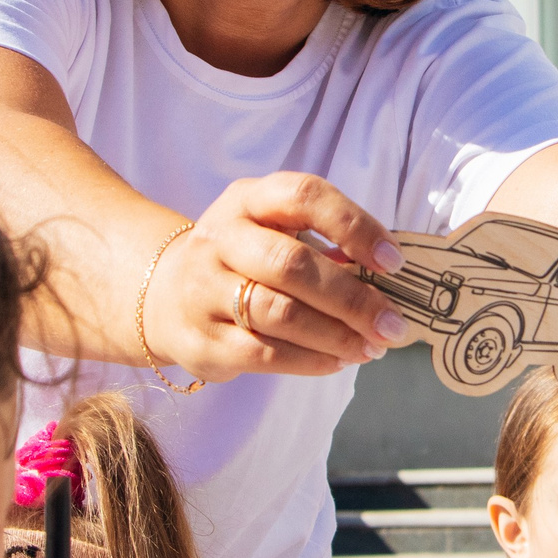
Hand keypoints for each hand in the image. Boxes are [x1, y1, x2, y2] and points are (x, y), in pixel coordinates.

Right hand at [140, 173, 412, 381]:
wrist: (164, 296)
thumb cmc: (244, 260)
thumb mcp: (274, 231)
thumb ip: (325, 245)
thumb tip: (386, 280)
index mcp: (247, 199)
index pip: (304, 197)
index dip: (354, 226)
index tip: (393, 262)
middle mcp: (219, 238)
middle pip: (292, 265)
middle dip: (352, 299)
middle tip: (392, 324)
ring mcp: (203, 290)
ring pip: (279, 314)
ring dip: (336, 335)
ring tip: (371, 347)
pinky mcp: (201, 340)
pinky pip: (265, 353)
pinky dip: (311, 360)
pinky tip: (339, 360)